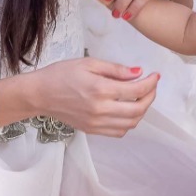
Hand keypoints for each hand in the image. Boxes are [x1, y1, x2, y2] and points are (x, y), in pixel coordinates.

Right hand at [28, 57, 159, 136]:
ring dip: (141, 111)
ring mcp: (97, 123)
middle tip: (151, 87)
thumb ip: (115, 69)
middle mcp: (101, 109)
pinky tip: (126, 110)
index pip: (136, 90)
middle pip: (138, 110)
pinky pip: (119, 132)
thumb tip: (138, 72)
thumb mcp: (88, 63)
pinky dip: (129, 123)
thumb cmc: (61, 75)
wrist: (39, 94)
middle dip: (150, 97)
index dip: (151, 83)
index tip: (155, 75)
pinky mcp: (92, 130)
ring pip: (131, 123)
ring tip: (140, 98)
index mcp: (100, 89)